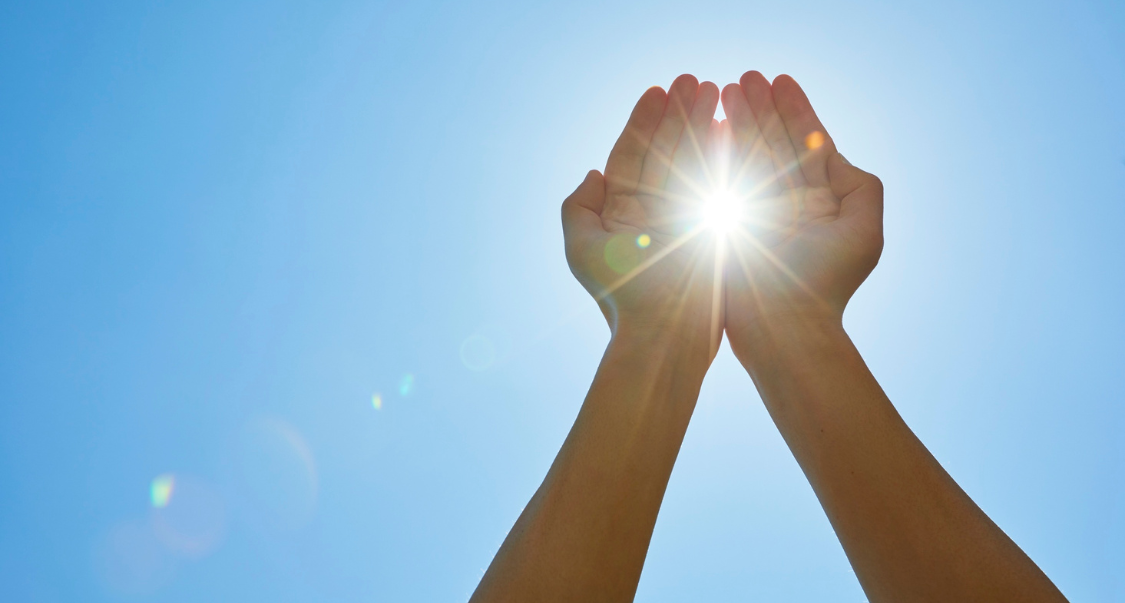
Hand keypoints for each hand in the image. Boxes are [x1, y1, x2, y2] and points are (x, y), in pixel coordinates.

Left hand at [562, 74, 724, 355]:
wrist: (665, 335)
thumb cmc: (623, 296)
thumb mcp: (583, 249)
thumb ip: (579, 209)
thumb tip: (592, 174)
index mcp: (622, 212)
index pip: (631, 154)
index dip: (643, 121)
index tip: (658, 90)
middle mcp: (653, 211)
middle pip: (665, 150)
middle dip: (679, 114)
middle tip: (695, 80)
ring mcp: (685, 218)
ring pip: (693, 161)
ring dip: (703, 125)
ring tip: (716, 91)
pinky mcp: (713, 229)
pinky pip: (718, 184)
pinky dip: (724, 155)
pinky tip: (732, 128)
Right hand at [718, 71, 883, 355]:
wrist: (782, 325)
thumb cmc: (824, 282)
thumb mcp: (863, 231)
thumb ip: (861, 187)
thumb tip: (834, 154)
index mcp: (820, 200)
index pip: (807, 142)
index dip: (794, 109)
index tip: (780, 80)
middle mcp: (787, 202)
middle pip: (773, 142)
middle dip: (760, 108)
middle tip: (744, 77)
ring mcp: (756, 211)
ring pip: (747, 154)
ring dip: (737, 120)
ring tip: (724, 89)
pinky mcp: (728, 223)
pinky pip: (723, 178)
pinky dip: (718, 150)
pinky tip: (712, 125)